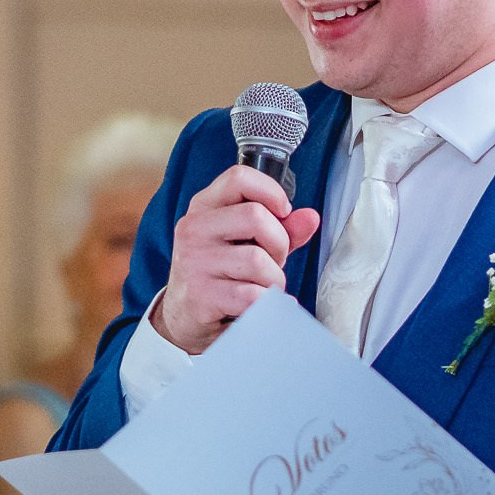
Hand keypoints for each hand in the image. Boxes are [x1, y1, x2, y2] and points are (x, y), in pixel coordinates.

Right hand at [152, 164, 320, 354]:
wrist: (183, 317)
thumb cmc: (219, 274)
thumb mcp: (245, 243)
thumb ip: (280, 229)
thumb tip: (310, 217)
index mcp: (203, 208)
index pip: (238, 178)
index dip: (271, 191)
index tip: (282, 212)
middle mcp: (193, 230)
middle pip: (256, 216)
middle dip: (279, 243)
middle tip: (274, 261)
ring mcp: (194, 263)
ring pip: (258, 260)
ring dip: (274, 280)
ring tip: (264, 287)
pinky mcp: (200, 296)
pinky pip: (252, 295)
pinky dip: (267, 304)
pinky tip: (261, 305)